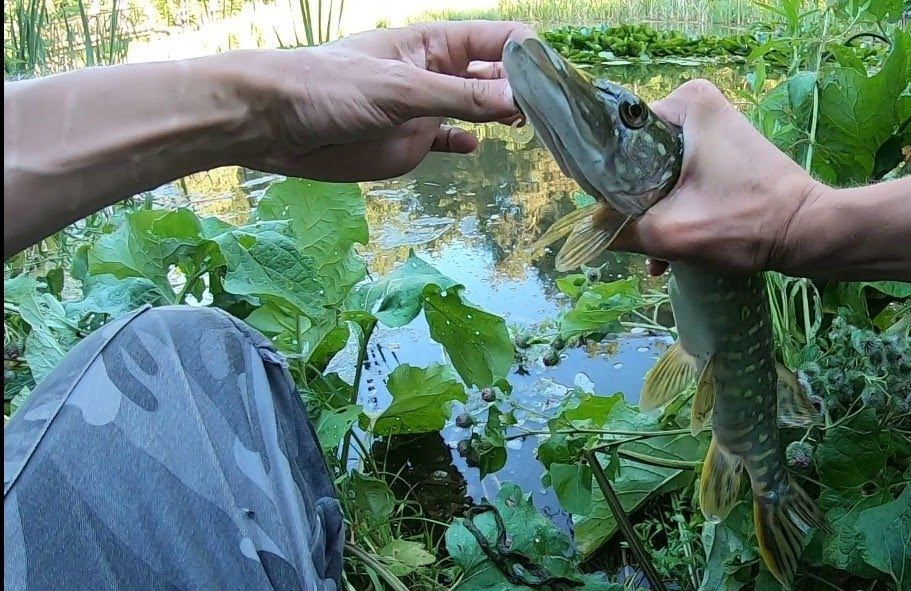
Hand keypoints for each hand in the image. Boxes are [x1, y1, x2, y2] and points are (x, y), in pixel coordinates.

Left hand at [245, 21, 531, 180]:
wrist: (273, 125)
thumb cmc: (327, 89)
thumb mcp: (400, 90)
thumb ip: (459, 98)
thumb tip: (519, 101)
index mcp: (434, 44)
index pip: (498, 39)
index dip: (529, 56)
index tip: (553, 84)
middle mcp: (436, 73)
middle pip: (497, 75)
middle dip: (526, 90)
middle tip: (553, 118)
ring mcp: (426, 109)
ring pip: (480, 109)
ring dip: (506, 118)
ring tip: (531, 132)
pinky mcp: (413, 143)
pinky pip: (453, 140)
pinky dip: (470, 143)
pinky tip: (479, 148)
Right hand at [613, 80, 824, 274]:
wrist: (808, 234)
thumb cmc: (745, 222)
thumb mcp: (672, 232)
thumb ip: (621, 232)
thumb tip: (588, 238)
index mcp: (687, 101)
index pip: (622, 137)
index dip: (609, 179)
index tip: (609, 214)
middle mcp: (702, 104)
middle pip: (642, 157)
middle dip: (638, 203)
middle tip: (639, 237)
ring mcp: (718, 127)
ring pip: (664, 172)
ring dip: (658, 213)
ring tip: (659, 256)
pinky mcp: (730, 151)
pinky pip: (688, 177)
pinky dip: (681, 209)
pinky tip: (675, 250)